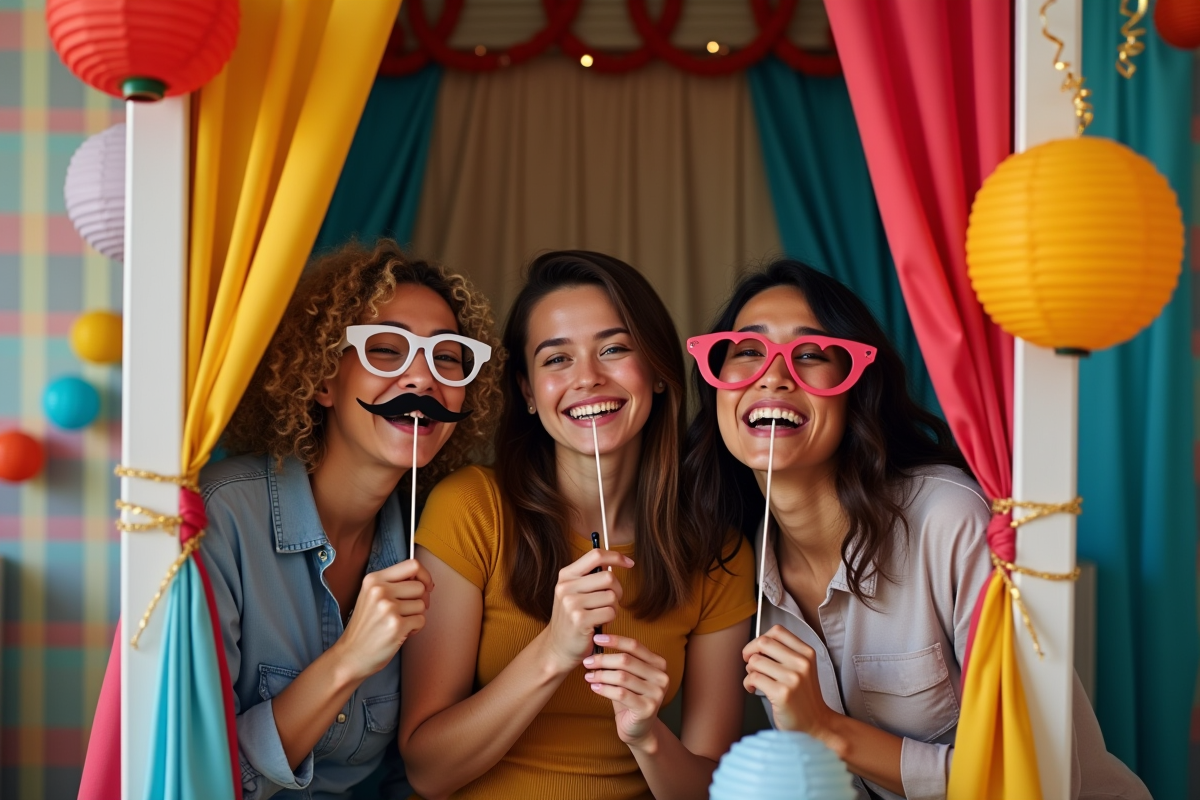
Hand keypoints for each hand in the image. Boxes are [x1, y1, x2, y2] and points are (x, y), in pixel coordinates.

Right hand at [335, 558, 433, 681]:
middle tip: (408, 611)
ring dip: (415, 616)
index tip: (425, 586)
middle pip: (420, 586)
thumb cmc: (366, 626)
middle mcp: (380, 590)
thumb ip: (393, 583)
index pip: (412, 565)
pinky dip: (415, 628)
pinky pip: (421, 620)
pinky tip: (400, 632)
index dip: (424, 575)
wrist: (351, 655)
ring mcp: (388, 608)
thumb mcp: (371, 596)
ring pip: (422, 604)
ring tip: (399, 623)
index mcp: (373, 579)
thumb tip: (425, 580)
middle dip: (419, 600)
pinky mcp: (396, 626)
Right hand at [541, 548, 632, 673]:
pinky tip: (600, 624)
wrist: (558, 647)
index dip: (616, 557)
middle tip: (612, 601)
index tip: (629, 563)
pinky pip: (610, 612)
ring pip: (612, 596)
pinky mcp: (580, 620)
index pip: (595, 555)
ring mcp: (571, 604)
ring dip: (614, 607)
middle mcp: (566, 587)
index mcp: (566, 575)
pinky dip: (611, 619)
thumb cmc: (572, 618)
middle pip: (608, 577)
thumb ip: (590, 576)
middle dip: (617, 589)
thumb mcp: (574, 592)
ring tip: (602, 614)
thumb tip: (615, 560)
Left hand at [584, 633, 668, 748]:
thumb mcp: (628, 676)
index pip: (635, 646)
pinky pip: (620, 694)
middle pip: (626, 660)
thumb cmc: (630, 698)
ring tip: (588, 675)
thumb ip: (620, 661)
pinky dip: (604, 689)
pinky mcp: (647, 708)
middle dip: (603, 659)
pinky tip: (594, 687)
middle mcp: (661, 677)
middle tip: (587, 661)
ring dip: (601, 675)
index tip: (597, 638)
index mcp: (659, 664)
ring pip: (621, 677)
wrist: (638, 729)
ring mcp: (656, 693)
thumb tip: (598, 642)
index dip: (615, 640)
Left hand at [743, 625, 835, 738]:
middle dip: (750, 652)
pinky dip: (748, 683)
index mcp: (807, 653)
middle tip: (750, 663)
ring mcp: (792, 678)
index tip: (757, 650)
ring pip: (755, 661)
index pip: (777, 631)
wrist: (815, 724)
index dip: (760, 638)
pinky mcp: (782, 693)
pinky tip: (754, 689)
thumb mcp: (802, 669)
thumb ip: (785, 653)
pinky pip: (753, 678)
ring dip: (749, 670)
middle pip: (763, 642)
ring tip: (756, 680)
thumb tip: (756, 644)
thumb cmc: (803, 697)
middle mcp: (801, 663)